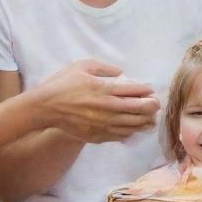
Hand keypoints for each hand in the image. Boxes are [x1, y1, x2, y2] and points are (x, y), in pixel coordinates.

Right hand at [31, 60, 159, 143]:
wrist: (45, 108)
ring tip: (151, 119)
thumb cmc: (63, 84)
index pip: (132, 90)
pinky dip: (130, 132)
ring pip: (131, 125)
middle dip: (151, 106)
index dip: (145, 90)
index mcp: (103, 89)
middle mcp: (106, 108)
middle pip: (137, 109)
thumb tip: (120, 72)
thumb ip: (103, 67)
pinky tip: (136, 129)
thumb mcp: (82, 66)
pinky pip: (119, 135)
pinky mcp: (96, 136)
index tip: (151, 90)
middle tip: (156, 104)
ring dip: (144, 121)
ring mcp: (102, 124)